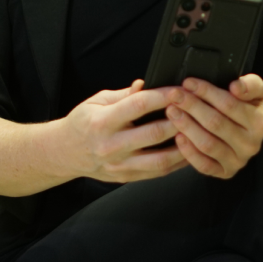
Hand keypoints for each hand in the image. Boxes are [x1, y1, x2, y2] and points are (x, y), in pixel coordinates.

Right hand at [61, 79, 187, 183]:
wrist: (65, 152)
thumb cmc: (83, 122)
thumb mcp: (97, 100)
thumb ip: (124, 94)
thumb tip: (146, 83)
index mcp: (103, 121)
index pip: (138, 105)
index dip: (162, 96)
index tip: (179, 89)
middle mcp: (112, 145)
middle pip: (154, 133)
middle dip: (179, 120)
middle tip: (196, 108)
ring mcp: (120, 165)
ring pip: (160, 159)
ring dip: (183, 145)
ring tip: (197, 132)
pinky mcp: (127, 177)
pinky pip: (158, 173)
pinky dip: (176, 163)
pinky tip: (188, 151)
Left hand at [165, 75, 262, 178]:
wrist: (252, 127)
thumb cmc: (248, 103)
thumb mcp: (255, 89)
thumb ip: (249, 85)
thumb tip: (236, 87)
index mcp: (259, 122)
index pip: (228, 104)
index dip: (206, 92)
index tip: (188, 83)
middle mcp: (251, 145)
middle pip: (215, 123)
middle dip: (192, 107)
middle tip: (174, 96)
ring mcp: (238, 161)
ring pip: (208, 144)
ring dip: (187, 126)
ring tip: (172, 111)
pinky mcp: (225, 172)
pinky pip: (204, 165)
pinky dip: (189, 152)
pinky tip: (178, 136)